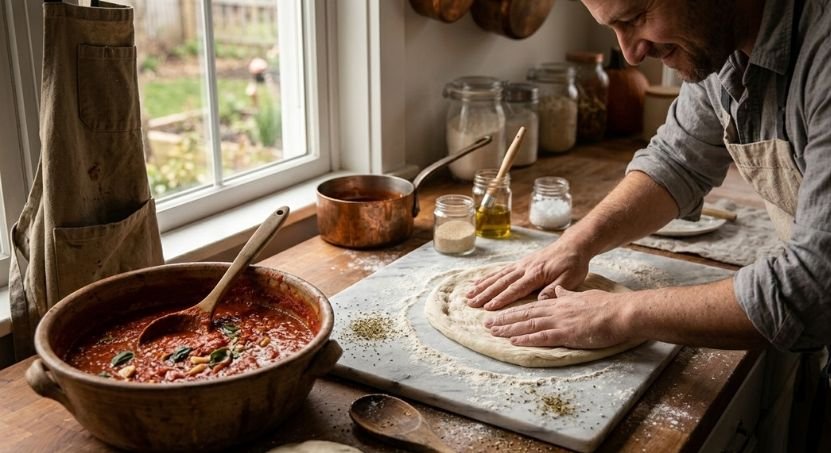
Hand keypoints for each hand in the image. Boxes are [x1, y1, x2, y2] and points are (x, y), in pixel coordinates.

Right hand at [465, 240, 589, 309]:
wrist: (573, 245)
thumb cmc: (573, 263)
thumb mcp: (570, 278)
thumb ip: (555, 290)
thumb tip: (540, 301)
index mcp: (536, 274)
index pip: (516, 288)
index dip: (502, 298)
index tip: (489, 307)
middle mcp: (525, 268)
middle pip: (501, 282)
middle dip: (485, 293)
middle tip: (471, 303)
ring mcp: (521, 264)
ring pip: (497, 276)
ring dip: (482, 285)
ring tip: (469, 294)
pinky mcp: (520, 263)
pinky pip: (501, 271)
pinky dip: (488, 276)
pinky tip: (478, 282)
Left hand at [483, 286, 636, 348]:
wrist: (622, 312)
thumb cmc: (606, 306)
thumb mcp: (582, 296)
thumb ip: (567, 295)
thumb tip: (556, 292)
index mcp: (558, 302)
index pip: (530, 306)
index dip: (512, 309)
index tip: (498, 312)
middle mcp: (555, 310)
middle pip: (524, 314)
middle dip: (504, 318)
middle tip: (485, 323)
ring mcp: (560, 321)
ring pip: (529, 324)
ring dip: (509, 328)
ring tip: (493, 331)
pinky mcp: (567, 333)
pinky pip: (543, 337)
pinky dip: (527, 339)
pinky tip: (514, 341)